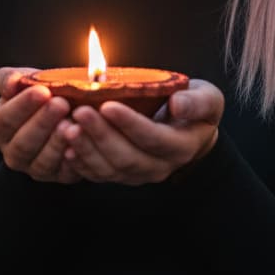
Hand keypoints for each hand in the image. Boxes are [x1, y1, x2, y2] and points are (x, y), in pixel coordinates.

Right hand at [0, 67, 80, 183]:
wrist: (67, 109)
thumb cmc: (41, 94)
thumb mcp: (23, 81)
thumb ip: (9, 78)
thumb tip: (11, 83)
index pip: (4, 120)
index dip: (22, 106)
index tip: (42, 91)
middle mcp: (13, 152)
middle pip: (23, 143)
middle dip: (43, 122)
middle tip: (61, 103)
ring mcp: (35, 168)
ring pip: (42, 160)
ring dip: (57, 141)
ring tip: (72, 122)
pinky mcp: (59, 176)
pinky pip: (65, 171)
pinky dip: (74, 157)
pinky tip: (82, 140)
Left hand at [62, 79, 223, 185]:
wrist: (188, 132)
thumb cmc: (195, 108)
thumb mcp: (208, 99)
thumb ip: (197, 101)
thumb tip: (178, 103)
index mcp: (180, 146)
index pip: (153, 138)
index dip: (130, 124)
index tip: (108, 104)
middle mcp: (159, 166)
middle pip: (127, 157)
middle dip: (100, 136)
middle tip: (79, 113)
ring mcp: (138, 174)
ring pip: (109, 169)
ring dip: (86, 150)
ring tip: (67, 127)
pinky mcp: (120, 175)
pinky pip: (97, 175)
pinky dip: (80, 162)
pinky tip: (65, 145)